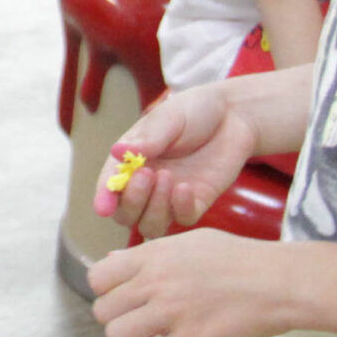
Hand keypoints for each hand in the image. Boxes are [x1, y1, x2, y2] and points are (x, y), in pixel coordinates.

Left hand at [88, 227, 299, 336]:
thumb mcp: (189, 242)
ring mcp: (173, 312)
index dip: (106, 291)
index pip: (97, 277)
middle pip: (102, 311)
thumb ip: (148, 253)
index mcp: (153, 255)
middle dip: (117, 318)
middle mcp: (156, 282)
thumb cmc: (240, 259)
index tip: (122, 297)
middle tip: (138, 320)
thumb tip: (113, 259)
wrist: (280, 281)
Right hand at [94, 83, 256, 238]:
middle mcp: (146, 184)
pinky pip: (183, 219)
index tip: (103, 207)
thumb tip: (117, 151)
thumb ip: (147, 138)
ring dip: (154, 208)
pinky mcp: (196, 202)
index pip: (109, 186)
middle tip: (147, 174)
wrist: (234, 115)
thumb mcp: (168, 118)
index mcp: (129, 160)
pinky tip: (186, 187)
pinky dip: (180, 208)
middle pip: (126, 214)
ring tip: (168, 177)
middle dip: (132, 201)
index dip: (104, 198)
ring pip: (151, 225)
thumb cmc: (194, 111)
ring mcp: (170, 197)